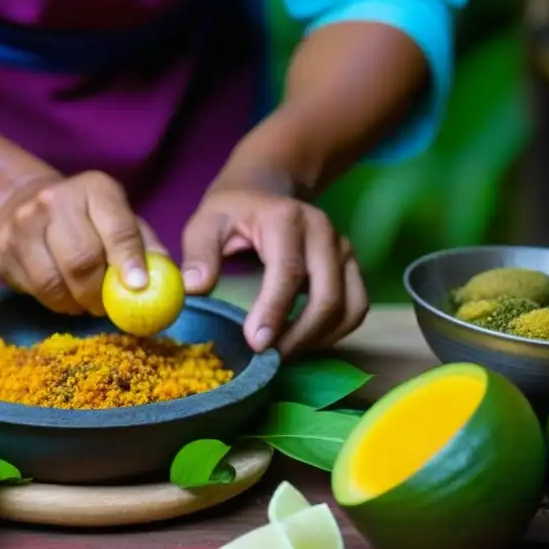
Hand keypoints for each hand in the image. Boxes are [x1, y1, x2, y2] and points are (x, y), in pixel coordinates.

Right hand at [0, 171, 165, 314]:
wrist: (20, 204)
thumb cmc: (85, 221)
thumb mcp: (119, 221)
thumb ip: (146, 248)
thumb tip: (169, 282)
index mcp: (96, 188)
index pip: (117, 228)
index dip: (128, 261)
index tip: (138, 287)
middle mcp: (57, 199)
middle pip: (82, 259)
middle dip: (99, 293)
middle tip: (108, 307)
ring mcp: (26, 222)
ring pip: (55, 280)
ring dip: (77, 303)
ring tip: (87, 304)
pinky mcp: (6, 246)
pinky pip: (36, 290)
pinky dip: (57, 303)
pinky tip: (66, 298)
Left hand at [181, 185, 367, 355]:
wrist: (265, 189)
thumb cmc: (233, 211)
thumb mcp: (205, 222)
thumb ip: (199, 254)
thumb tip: (194, 290)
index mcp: (287, 219)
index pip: (289, 271)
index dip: (274, 311)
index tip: (256, 343)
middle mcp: (324, 233)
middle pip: (327, 296)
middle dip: (299, 336)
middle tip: (267, 358)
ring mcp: (343, 250)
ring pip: (349, 307)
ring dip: (318, 339)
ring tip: (282, 352)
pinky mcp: (350, 266)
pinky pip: (355, 309)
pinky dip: (333, 332)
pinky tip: (302, 341)